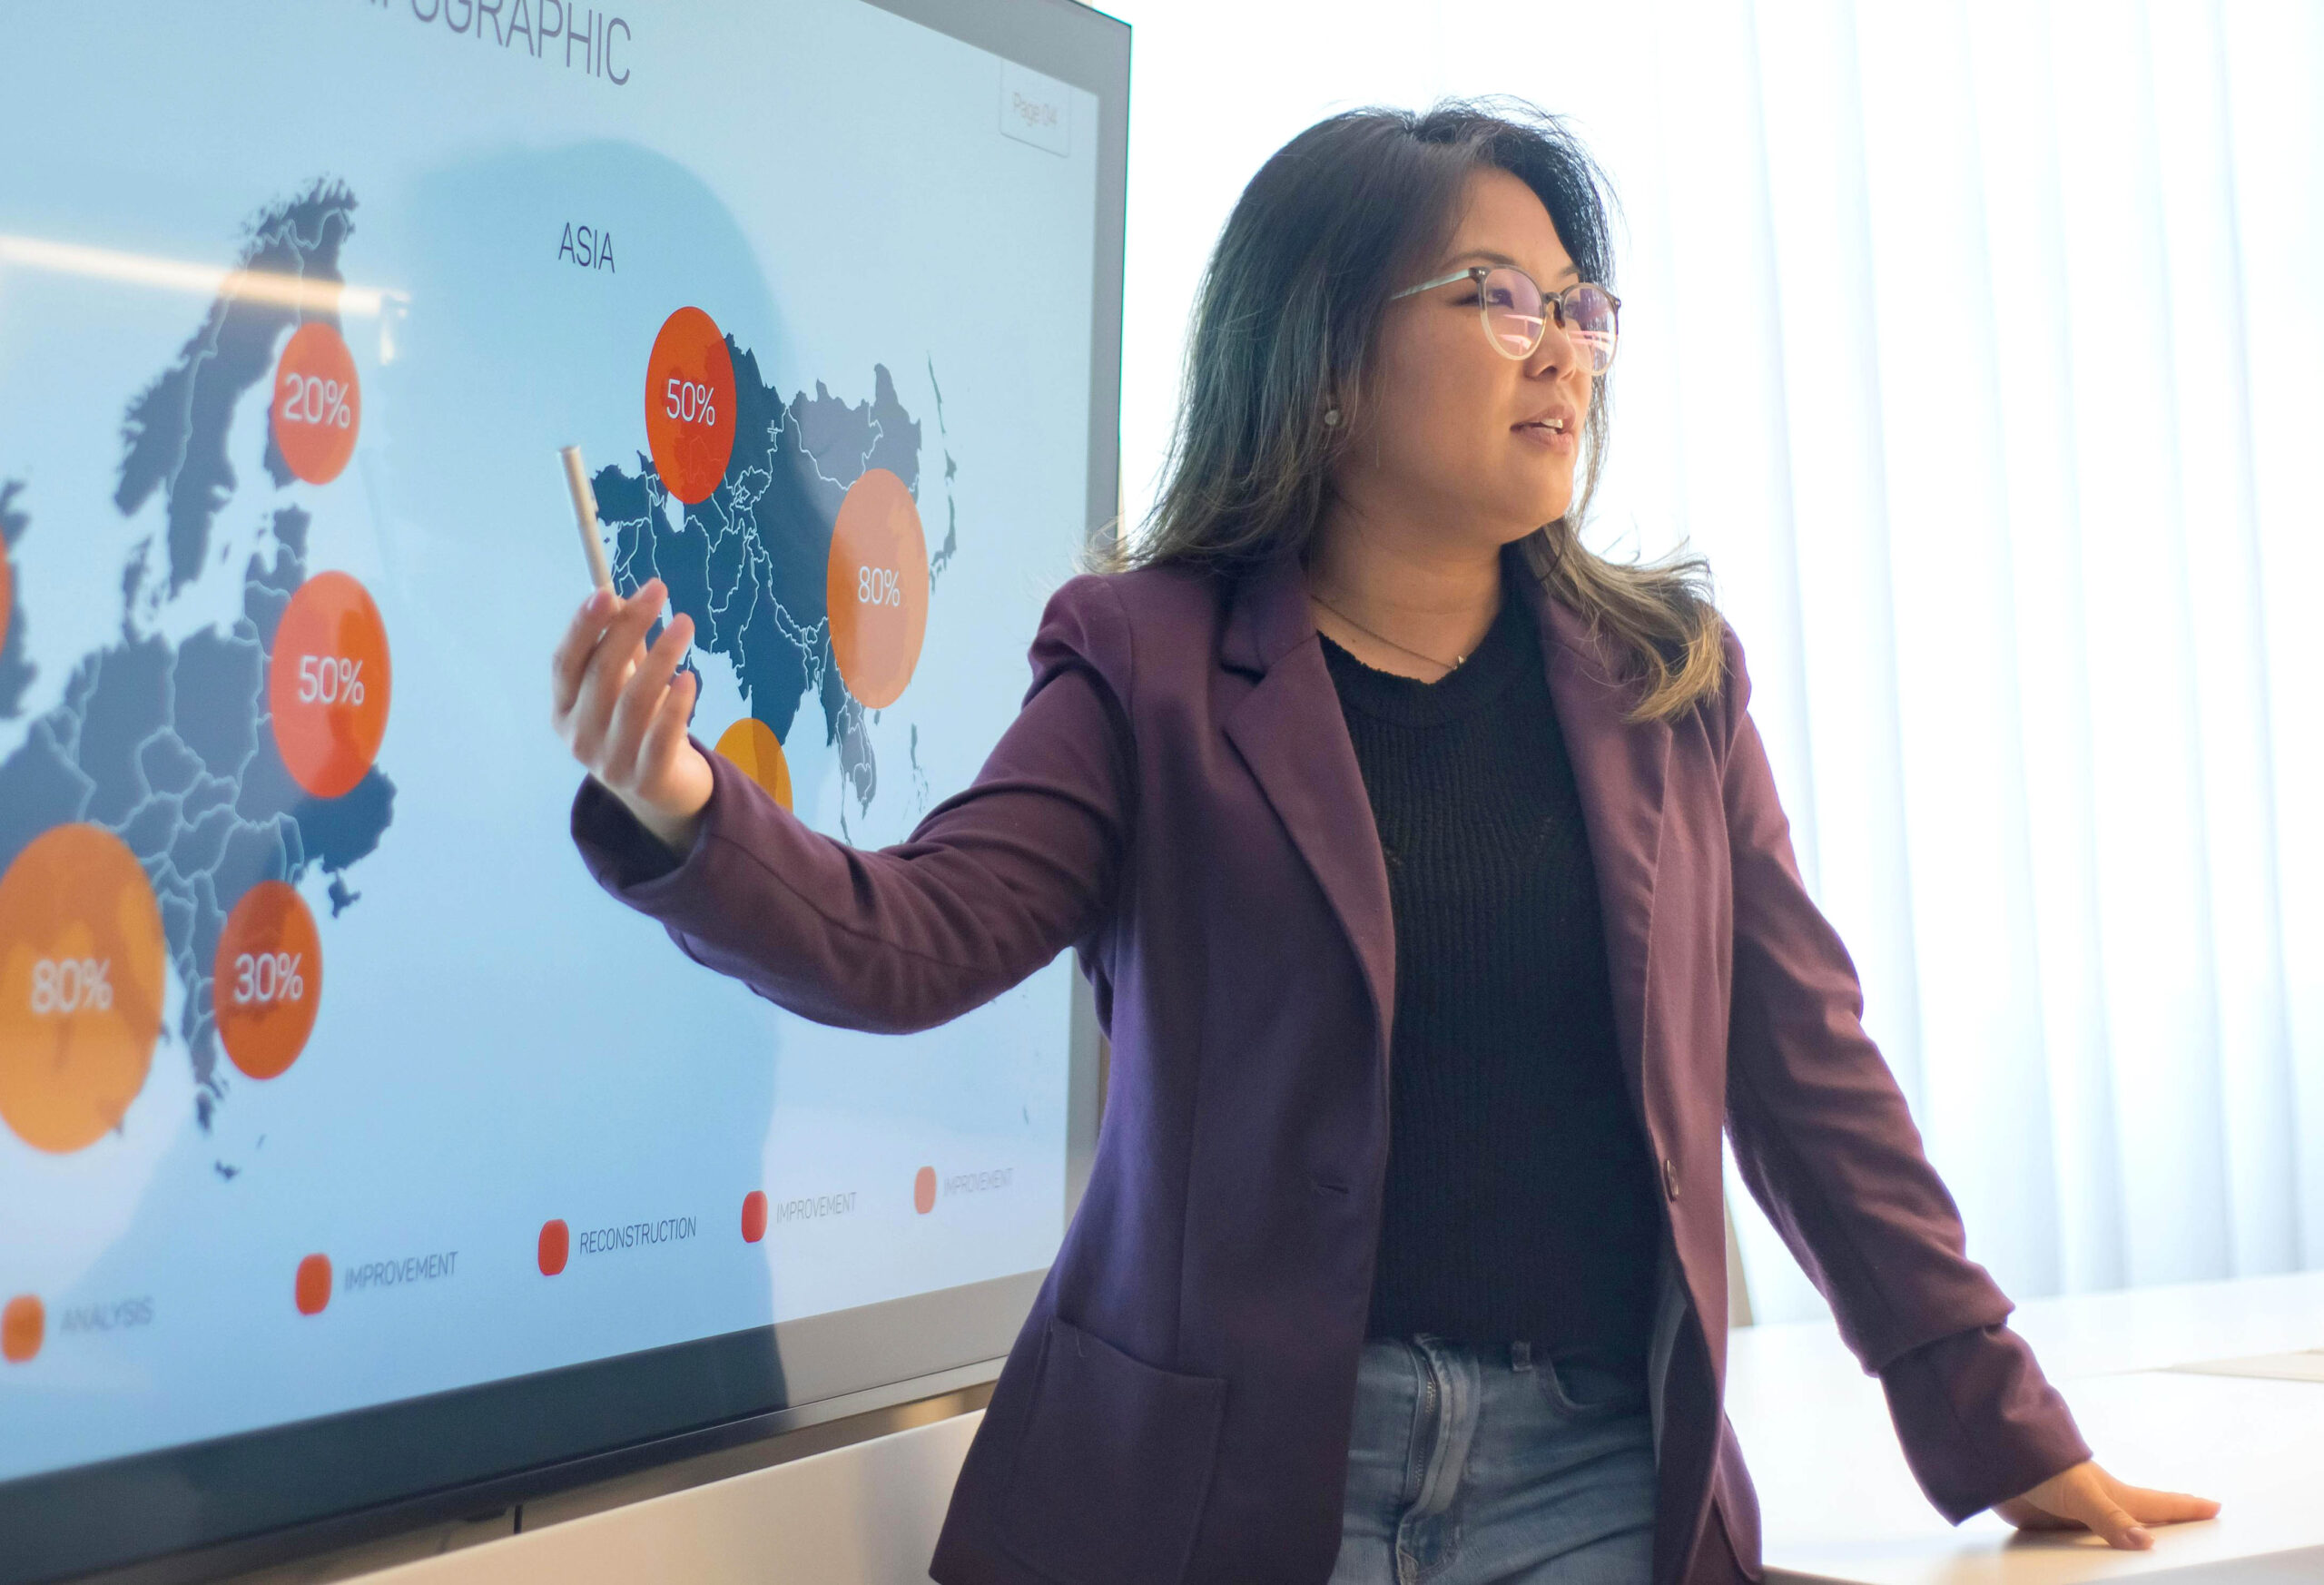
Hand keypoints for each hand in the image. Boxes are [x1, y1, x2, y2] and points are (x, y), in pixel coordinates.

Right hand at [552, 578, 713, 854]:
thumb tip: (625, 600)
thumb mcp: (624, 686)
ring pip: (635, 700)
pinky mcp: (646, 779)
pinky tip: (689, 677)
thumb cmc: (641, 725)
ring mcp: (610, 762)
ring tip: (684, 624)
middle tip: (658, 591)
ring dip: (661, 656)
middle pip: (601, 674)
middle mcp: (579, 736)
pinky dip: (676, 704)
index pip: (565, 662)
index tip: (607, 591)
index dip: (583, 627)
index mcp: (563, 710)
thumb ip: (622, 649)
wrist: (664, 792)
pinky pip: (661, 735)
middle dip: (629, 627)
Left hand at [1993, 1459, 2218, 1549]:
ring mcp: (2077, 1519)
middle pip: (2142, 1525)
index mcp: (2115, 1496)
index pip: (2160, 1505)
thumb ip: (2109, 1519)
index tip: (2216, 1507)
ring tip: (2154, 1561)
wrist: (1993, 1459)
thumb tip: (2146, 1545)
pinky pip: (2080, 1551)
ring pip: (2111, 1540)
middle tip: (2195, 1538)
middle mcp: (2101, 1508)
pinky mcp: (2053, 1530)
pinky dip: (2093, 1558)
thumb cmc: (2042, 1465)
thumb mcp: (2080, 1492)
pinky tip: (2095, 1570)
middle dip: (2168, 1531)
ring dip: (2129, 1549)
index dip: (2187, 1508)